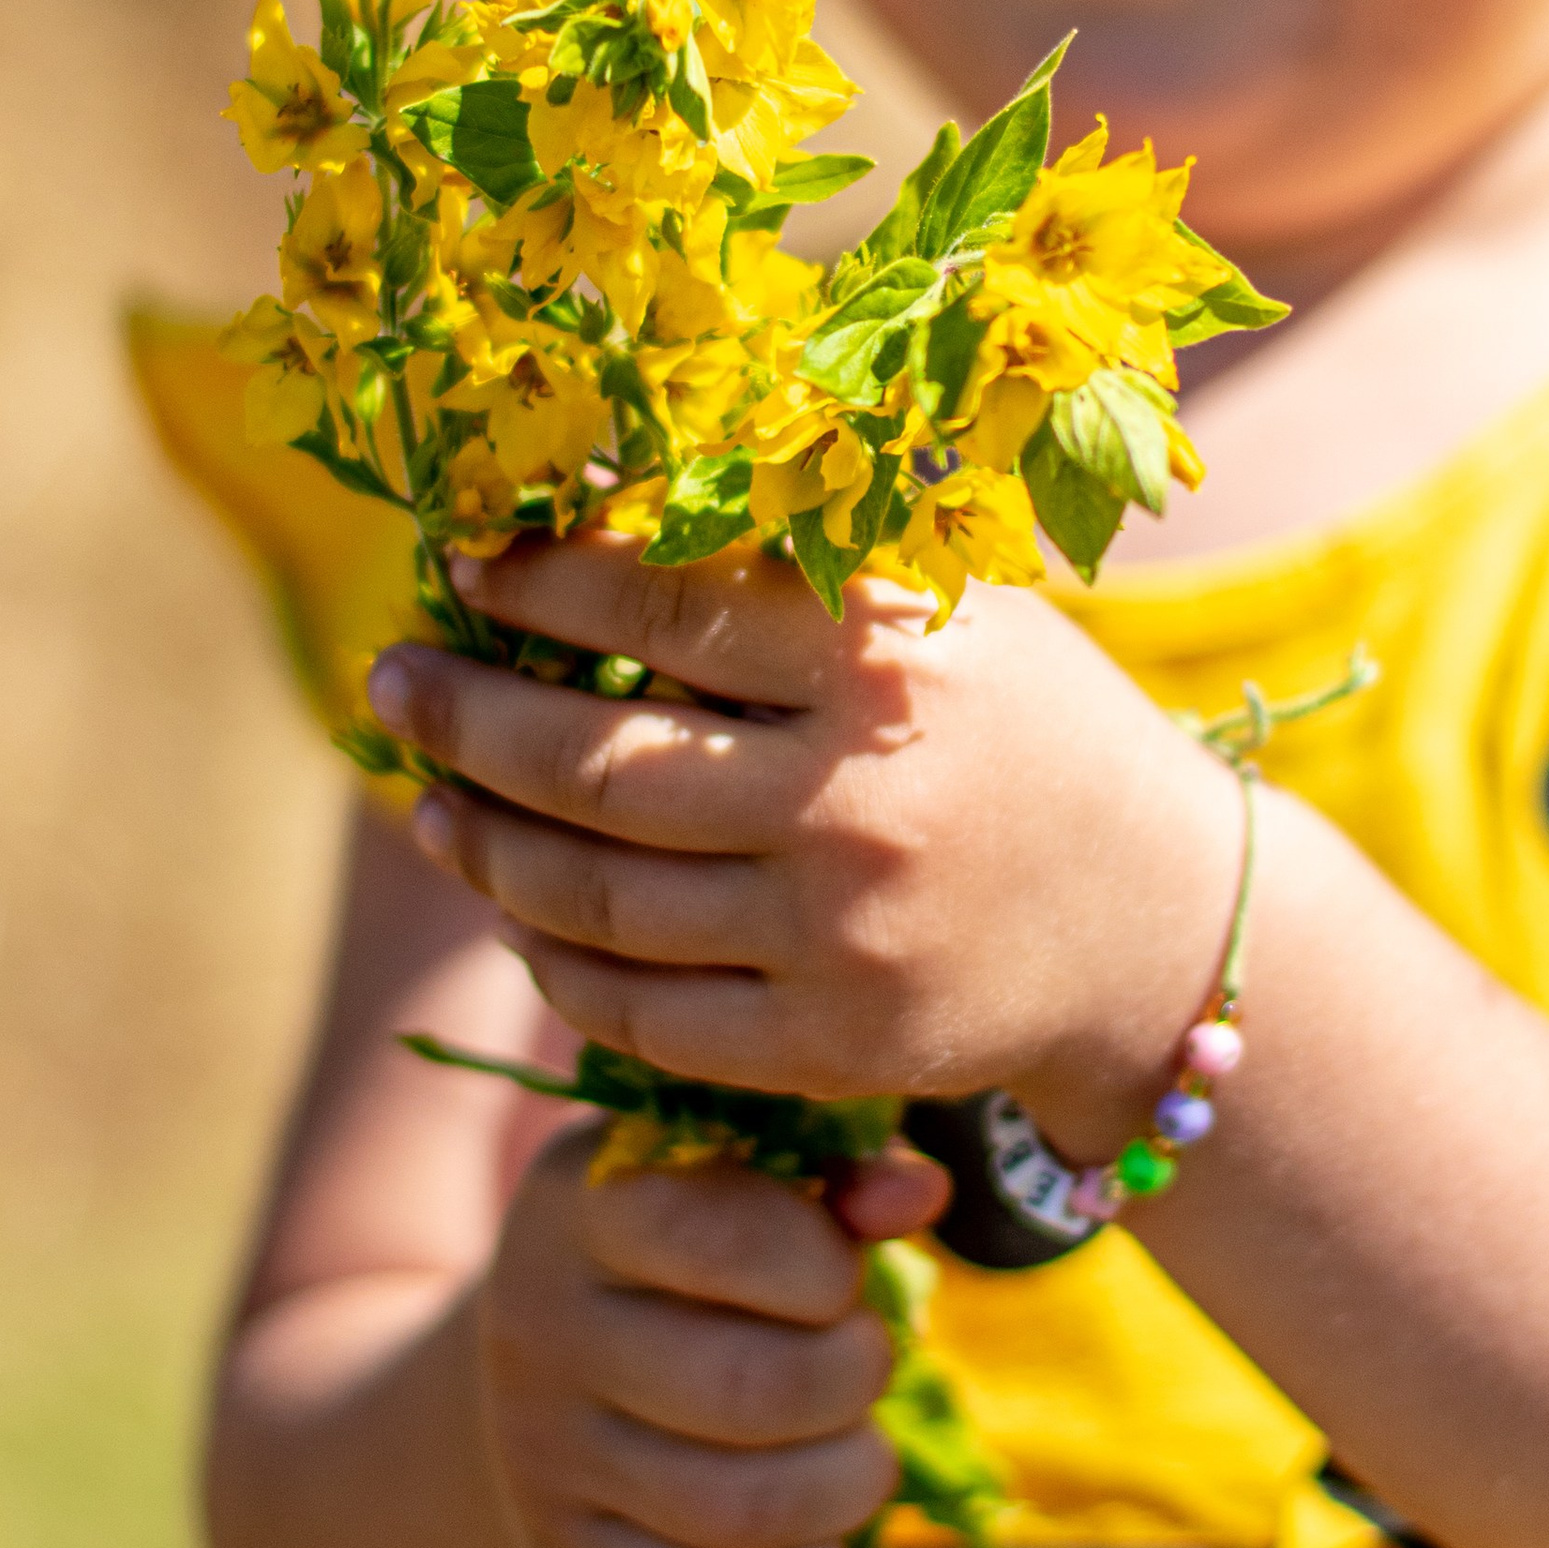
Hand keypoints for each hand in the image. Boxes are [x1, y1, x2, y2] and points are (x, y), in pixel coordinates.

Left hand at [367, 533, 1241, 1155]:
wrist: (1156, 923)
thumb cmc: (1025, 730)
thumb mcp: (948, 612)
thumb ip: (795, 568)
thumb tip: (587, 500)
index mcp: (885, 663)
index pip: (664, 602)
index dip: (539, 578)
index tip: (464, 561)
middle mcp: (858, 802)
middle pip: (595, 763)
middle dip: (463, 718)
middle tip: (392, 679)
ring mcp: (841, 938)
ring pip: (595, 897)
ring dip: (482, 844)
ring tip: (425, 797)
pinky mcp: (831, 1047)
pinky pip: (638, 1013)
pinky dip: (552, 960)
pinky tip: (513, 909)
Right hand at [480, 1120, 944, 1547]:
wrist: (546, 1353)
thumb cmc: (683, 1243)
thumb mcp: (738, 1174)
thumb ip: (837, 1174)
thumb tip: (917, 1197)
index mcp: (591, 1204)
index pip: (715, 1236)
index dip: (822, 1265)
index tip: (841, 1275)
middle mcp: (544, 1325)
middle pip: (746, 1390)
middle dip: (852, 1380)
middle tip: (866, 1363)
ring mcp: (545, 1451)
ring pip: (736, 1510)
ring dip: (845, 1488)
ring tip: (861, 1453)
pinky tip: (819, 1545)